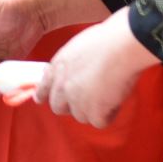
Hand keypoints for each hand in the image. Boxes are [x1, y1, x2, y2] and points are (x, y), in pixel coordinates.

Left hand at [35, 9, 157, 128]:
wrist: (122, 47)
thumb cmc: (107, 40)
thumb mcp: (78, 46)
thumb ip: (70, 63)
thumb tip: (70, 70)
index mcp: (59, 66)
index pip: (44, 86)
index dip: (43, 94)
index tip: (40, 99)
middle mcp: (63, 85)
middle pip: (58, 107)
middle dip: (71, 106)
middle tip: (88, 98)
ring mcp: (77, 100)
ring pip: (81, 115)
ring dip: (94, 109)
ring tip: (108, 91)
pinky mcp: (93, 112)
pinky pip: (99, 122)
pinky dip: (109, 114)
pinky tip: (116, 99)